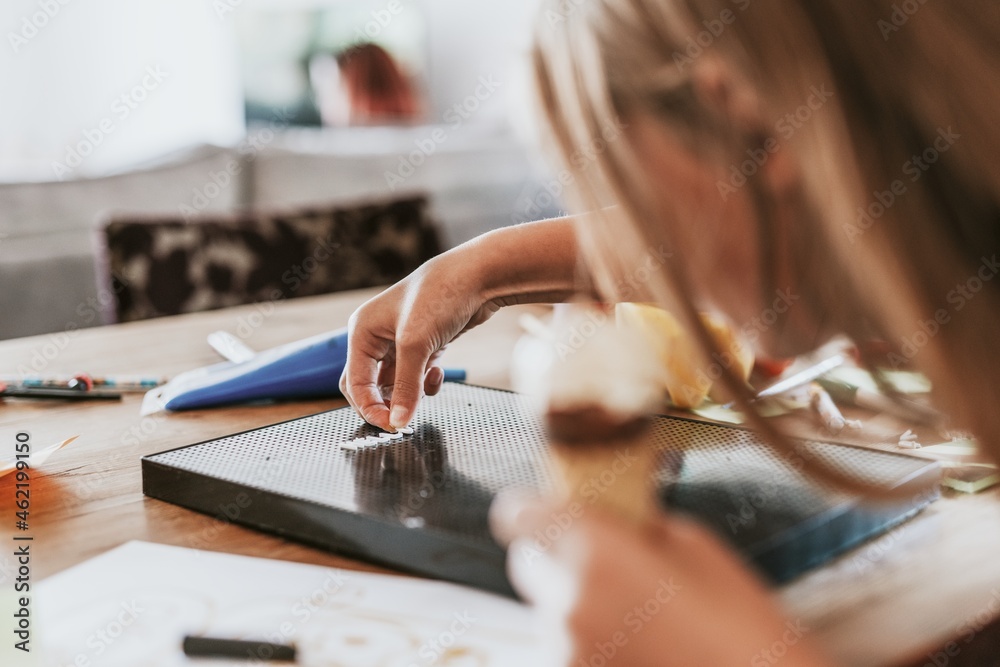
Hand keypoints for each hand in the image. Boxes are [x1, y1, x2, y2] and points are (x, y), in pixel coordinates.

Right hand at [339, 249, 497, 430]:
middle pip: (370, 386)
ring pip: (395, 384)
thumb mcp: (417, 345)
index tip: (391, 425)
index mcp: (363, 332)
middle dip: (386, 403)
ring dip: (409, 394)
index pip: (354, 382)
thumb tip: (398, 421)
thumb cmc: (439, 296)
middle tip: (404, 420)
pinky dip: (425, 383)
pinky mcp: (422, 346)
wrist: (478, 276)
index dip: (369, 407)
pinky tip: (437, 373)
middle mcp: (377, 337)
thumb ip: (406, 387)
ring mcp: (400, 342)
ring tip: (425, 391)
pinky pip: (415, 377)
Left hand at [490, 492, 834, 666]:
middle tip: (610, 565)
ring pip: (550, 610)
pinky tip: (640, 649)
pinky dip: (592, 643)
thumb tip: (611, 519)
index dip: (535, 507)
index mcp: (598, 556)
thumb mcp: (701, 552)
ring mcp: (568, 654)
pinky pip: (568, 648)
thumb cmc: (747, 638)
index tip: (550, 509)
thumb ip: (639, 526)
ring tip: (642, 622)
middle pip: (530, 561)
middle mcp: (569, 606)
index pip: (519, 513)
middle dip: (561, 556)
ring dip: (580, 606)